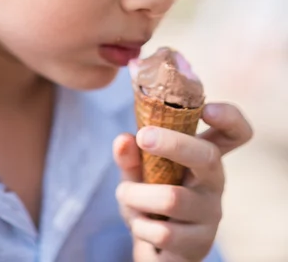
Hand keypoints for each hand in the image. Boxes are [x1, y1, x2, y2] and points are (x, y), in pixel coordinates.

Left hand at [113, 103, 252, 261]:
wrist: (159, 247)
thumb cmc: (153, 198)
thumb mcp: (139, 172)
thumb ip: (131, 155)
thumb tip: (123, 140)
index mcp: (204, 154)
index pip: (234, 132)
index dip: (229, 117)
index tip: (207, 109)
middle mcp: (213, 180)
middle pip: (208, 156)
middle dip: (173, 143)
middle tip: (142, 136)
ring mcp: (210, 212)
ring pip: (173, 198)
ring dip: (137, 194)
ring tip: (125, 193)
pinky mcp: (199, 241)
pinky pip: (163, 231)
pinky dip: (140, 223)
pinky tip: (139, 222)